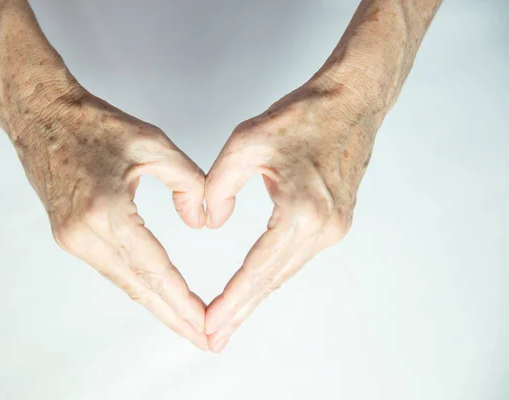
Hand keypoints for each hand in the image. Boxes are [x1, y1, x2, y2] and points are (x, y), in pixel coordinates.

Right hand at [4, 83, 207, 349]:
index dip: (182, 300)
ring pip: (123, 283)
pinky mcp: (67, 237)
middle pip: (138, 287)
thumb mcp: (154, 144)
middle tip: (206, 342)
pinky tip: (158, 297)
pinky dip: (138, 286)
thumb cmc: (95, 124)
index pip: (153, 268)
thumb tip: (203, 224)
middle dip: (174, 317)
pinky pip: (111, 269)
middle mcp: (83, 233)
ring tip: (188, 325)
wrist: (41, 117)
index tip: (207, 323)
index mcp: (105, 209)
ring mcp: (71, 238)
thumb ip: (188, 183)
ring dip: (157, 305)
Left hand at [204, 82, 378, 351]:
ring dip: (256, 296)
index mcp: (303, 211)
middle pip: (273, 280)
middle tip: (213, 338)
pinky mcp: (335, 222)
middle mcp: (324, 228)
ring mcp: (334, 228)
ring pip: (285, 271)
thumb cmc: (304, 116)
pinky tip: (255, 286)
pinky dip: (272, 274)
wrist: (351, 102)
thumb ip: (219, 186)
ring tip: (229, 320)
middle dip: (241, 310)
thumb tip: (212, 223)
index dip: (231, 300)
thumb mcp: (246, 142)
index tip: (209, 324)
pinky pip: (296, 256)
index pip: (258, 268)